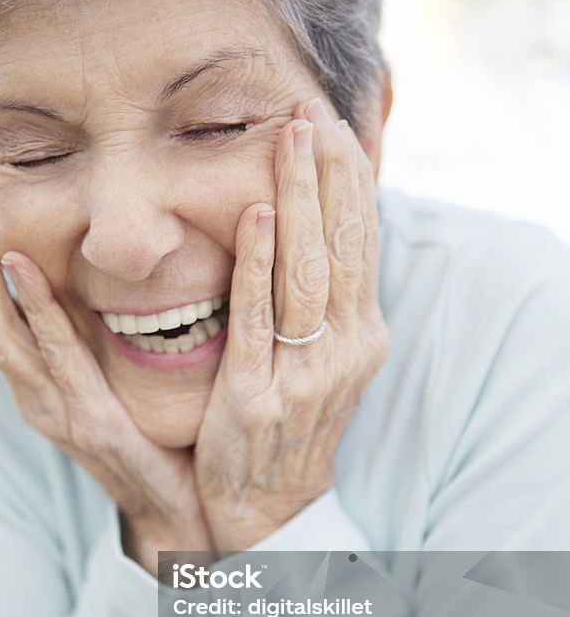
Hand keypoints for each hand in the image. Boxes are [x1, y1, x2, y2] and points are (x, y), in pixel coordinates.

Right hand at [0, 173, 213, 573]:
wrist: (176, 510)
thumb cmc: (151, 441)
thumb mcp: (113, 379)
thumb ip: (96, 334)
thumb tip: (95, 273)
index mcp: (38, 381)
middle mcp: (34, 394)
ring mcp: (56, 410)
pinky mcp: (90, 423)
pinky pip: (55, 357)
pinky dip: (35, 310)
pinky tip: (24, 266)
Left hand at [194, 98, 388, 551]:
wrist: (270, 502)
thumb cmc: (292, 420)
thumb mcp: (324, 360)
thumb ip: (326, 302)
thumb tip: (319, 232)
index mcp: (361, 336)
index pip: (361, 246)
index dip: (350, 186)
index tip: (335, 129)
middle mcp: (344, 350)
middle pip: (337, 248)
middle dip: (325, 178)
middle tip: (310, 114)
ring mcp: (304, 372)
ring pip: (305, 272)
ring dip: (298, 201)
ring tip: (290, 142)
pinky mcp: (258, 393)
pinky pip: (259, 318)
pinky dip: (258, 263)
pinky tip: (256, 216)